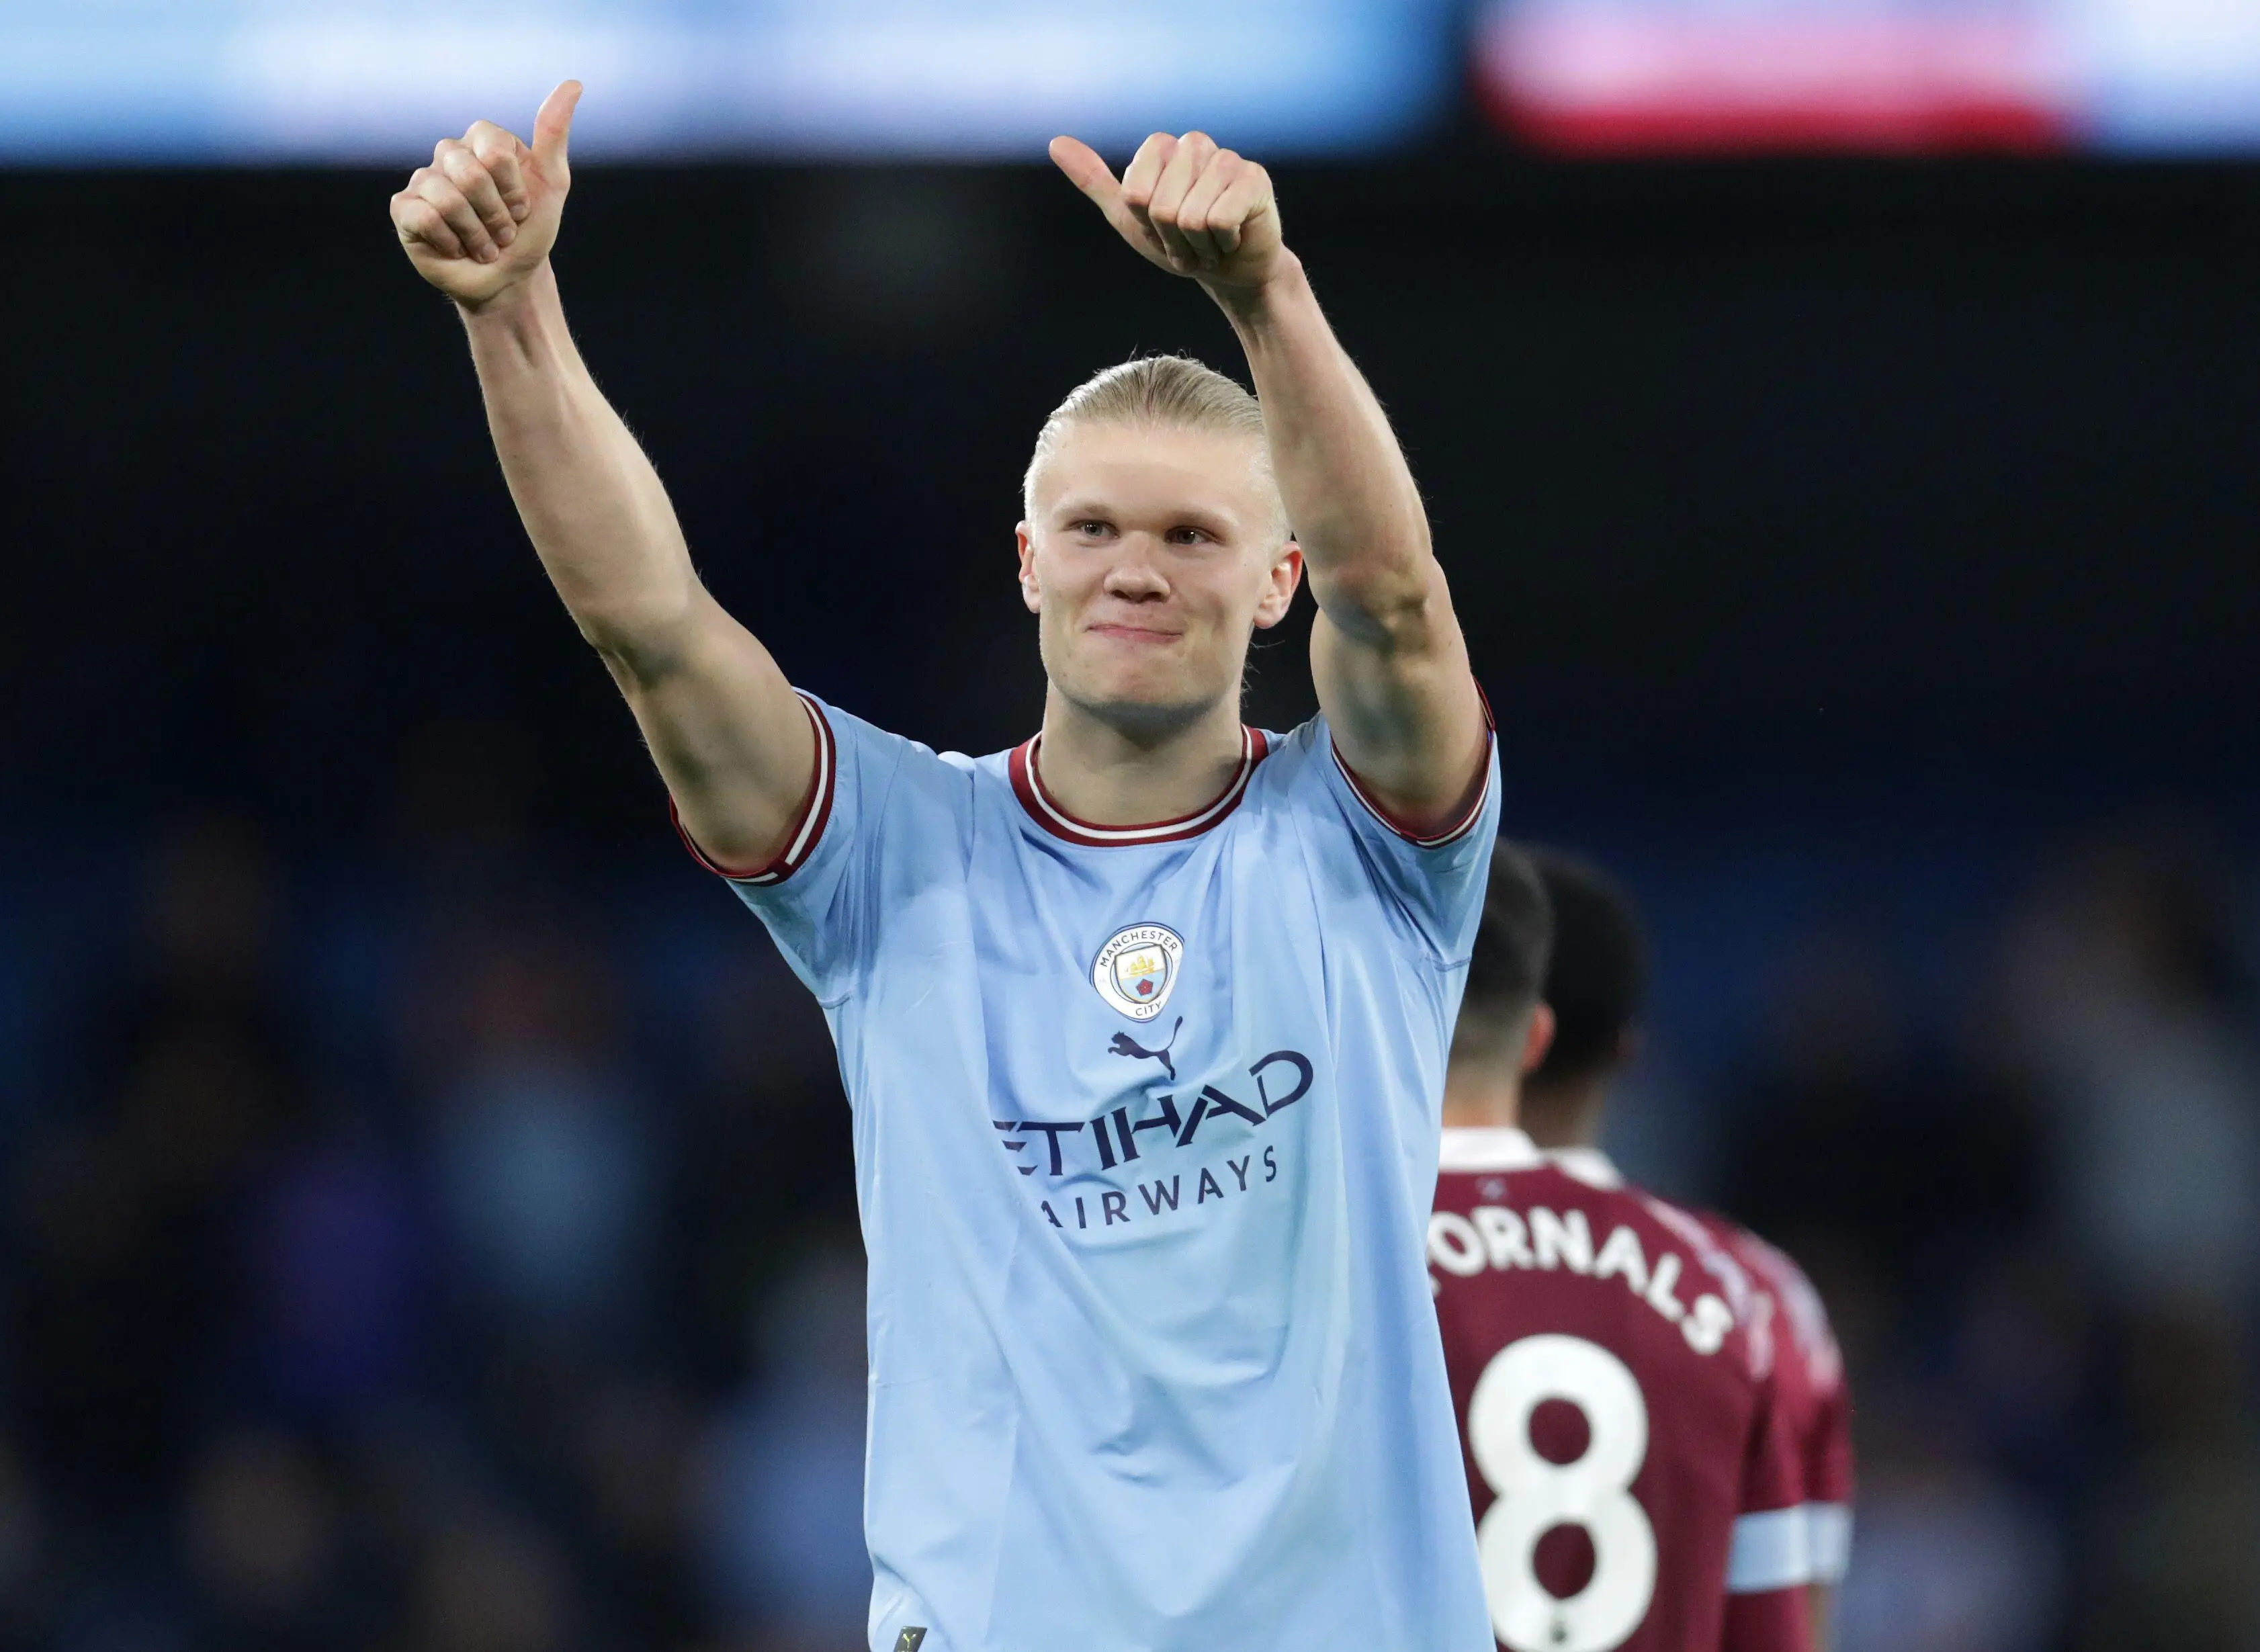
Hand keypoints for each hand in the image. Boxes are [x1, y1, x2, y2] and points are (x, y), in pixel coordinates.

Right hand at [391, 80, 580, 309]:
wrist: (510, 278)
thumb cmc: (530, 231)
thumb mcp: (552, 183)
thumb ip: (554, 133)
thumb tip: (573, 83)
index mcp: (480, 141)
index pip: (493, 147)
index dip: (513, 187)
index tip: (522, 209)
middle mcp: (449, 155)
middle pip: (470, 173)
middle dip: (496, 214)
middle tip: (503, 233)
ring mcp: (423, 180)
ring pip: (446, 197)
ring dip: (476, 234)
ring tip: (484, 246)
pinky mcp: (404, 210)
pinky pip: (423, 216)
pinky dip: (450, 241)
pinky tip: (456, 248)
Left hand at [1050, 131, 1286, 292]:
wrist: (1230, 272)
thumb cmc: (1179, 242)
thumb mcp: (1128, 217)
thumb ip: (1093, 181)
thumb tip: (1055, 142)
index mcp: (1162, 147)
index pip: (1134, 195)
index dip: (1146, 225)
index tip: (1162, 229)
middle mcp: (1194, 144)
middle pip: (1161, 207)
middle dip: (1173, 239)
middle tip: (1191, 240)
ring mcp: (1227, 159)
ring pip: (1191, 217)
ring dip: (1199, 246)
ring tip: (1211, 241)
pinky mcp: (1255, 179)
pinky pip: (1220, 220)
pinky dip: (1223, 243)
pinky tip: (1232, 237)